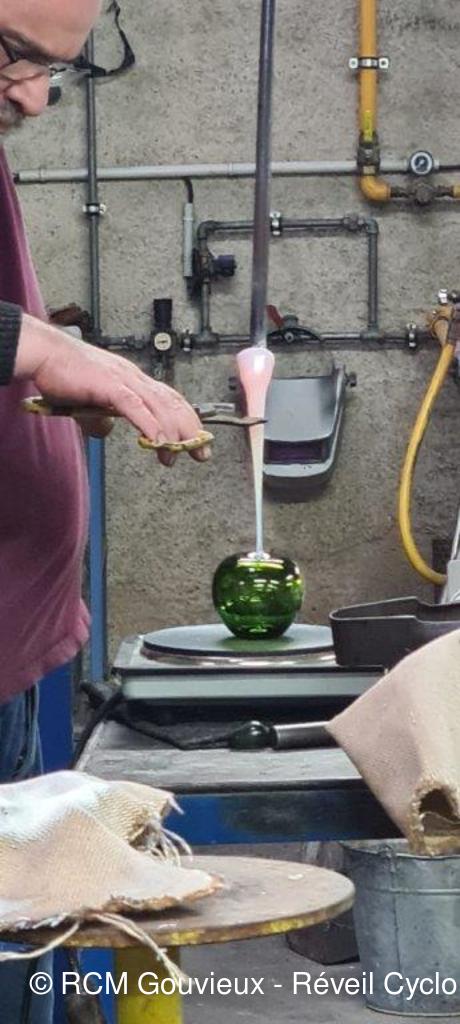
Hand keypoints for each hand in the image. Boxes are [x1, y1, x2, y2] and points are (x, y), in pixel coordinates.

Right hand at [15, 314, 210, 465]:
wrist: (44, 354)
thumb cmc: (62, 373)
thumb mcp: (86, 402)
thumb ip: (98, 418)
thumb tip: (104, 432)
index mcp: (132, 380)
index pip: (169, 399)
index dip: (187, 419)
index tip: (196, 439)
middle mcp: (134, 378)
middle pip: (172, 403)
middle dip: (191, 430)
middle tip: (202, 453)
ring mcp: (124, 380)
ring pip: (159, 406)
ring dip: (174, 432)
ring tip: (182, 452)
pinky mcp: (109, 385)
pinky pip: (135, 407)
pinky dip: (150, 424)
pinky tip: (159, 441)